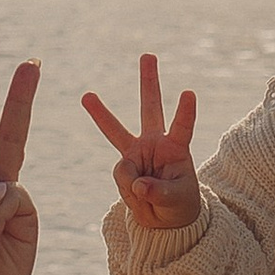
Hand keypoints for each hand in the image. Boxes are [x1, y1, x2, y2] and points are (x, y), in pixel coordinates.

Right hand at [81, 54, 201, 231]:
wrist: (164, 219)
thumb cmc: (179, 204)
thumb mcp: (176, 200)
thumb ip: (157, 191)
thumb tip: (137, 185)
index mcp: (176, 148)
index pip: (182, 126)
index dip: (185, 111)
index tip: (188, 93)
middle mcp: (156, 143)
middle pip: (150, 108)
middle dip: (148, 82)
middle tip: (148, 55)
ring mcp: (137, 153)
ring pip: (116, 130)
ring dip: (100, 112)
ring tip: (86, 96)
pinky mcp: (124, 166)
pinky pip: (121, 174)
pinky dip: (129, 188)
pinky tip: (139, 194)